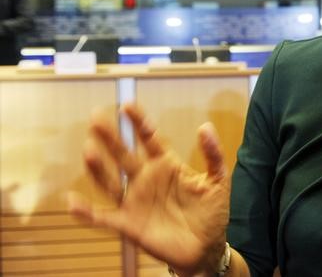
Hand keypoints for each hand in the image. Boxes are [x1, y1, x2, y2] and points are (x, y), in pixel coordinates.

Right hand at [68, 103, 230, 276]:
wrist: (206, 247)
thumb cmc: (212, 212)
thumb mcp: (218, 180)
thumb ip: (213, 154)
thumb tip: (205, 126)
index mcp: (166, 165)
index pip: (149, 138)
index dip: (139, 122)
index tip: (127, 105)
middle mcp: (146, 179)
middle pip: (124, 155)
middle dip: (111, 137)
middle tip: (96, 118)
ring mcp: (135, 201)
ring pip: (111, 181)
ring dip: (98, 168)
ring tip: (89, 150)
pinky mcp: (129, 224)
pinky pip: (103, 218)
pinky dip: (86, 212)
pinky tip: (72, 202)